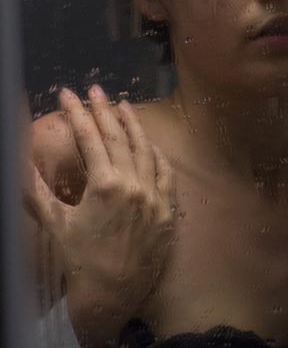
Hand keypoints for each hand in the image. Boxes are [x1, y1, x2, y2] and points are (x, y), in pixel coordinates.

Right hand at [26, 87, 173, 346]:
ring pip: (145, 149)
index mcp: (105, 184)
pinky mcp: (167, 209)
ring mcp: (154, 195)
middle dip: (103, 109)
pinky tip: (149, 142)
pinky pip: (165, 173)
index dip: (76, 113)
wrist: (110, 296)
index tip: (67, 94)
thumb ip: (37, 191)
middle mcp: (134, 184)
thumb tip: (20, 164)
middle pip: (118, 136)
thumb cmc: (79, 261)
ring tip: (121, 105)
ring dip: (132, 125)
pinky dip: (156, 154)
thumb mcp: (56, 223)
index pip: (89, 138)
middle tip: (93, 89)